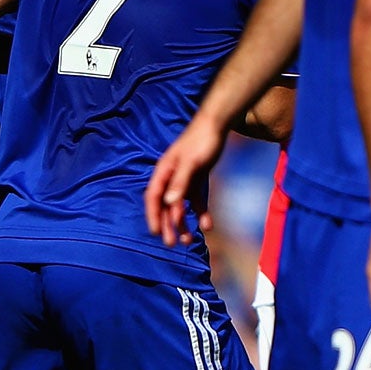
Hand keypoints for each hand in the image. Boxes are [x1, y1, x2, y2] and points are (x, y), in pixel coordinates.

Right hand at [144, 115, 224, 245]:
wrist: (216, 126)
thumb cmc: (201, 141)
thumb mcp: (192, 162)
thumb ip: (180, 182)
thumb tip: (168, 203)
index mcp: (164, 172)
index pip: (153, 197)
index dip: (153, 215)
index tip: (156, 233)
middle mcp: (171, 177)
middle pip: (166, 205)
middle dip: (168, 225)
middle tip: (172, 244)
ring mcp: (183, 179)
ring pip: (180, 206)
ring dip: (183, 223)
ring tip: (188, 241)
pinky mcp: (196, 180)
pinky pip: (196, 200)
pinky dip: (200, 213)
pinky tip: (207, 226)